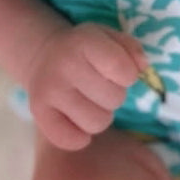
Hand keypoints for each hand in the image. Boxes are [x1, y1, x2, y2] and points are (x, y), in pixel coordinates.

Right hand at [28, 23, 146, 150]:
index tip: (117, 71)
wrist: (44, 56)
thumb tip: (142, 67)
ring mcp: (49, 89)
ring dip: (99, 115)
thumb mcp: (110, 38)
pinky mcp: (38, 112)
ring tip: (89, 100)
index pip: (123, 70)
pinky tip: (75, 119)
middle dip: (114, 94)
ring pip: (98, 123)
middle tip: (99, 85)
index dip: (128, 75)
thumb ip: (131, 49)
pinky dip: (79, 136)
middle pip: (115, 99)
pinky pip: (71, 140)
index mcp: (85, 41)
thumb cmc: (85, 50)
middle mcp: (64, 64)